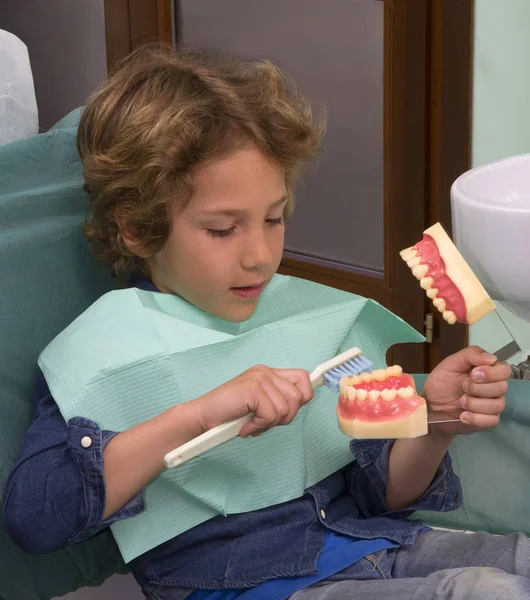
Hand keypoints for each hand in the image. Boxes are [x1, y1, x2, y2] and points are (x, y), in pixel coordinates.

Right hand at [195, 365, 313, 437]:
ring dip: (269, 424)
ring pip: (286, 409)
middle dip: (286, 417)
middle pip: (298, 397)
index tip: (296, 409)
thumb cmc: (230, 414)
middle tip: (265, 423)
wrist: (204, 416)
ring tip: (253, 425)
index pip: (302, 377)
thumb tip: (300, 403)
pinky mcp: (253, 389)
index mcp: (269, 373)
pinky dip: (258, 426)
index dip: (304, 396)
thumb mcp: (260, 405)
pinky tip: (246, 427)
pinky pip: (271, 415)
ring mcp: (259, 378)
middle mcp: (266, 372)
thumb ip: (277, 400)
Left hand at [421, 345, 510, 436]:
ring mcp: (491, 405)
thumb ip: (470, 355)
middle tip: (463, 387)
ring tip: (461, 402)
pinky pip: (492, 421)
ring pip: (498, 405)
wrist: (431, 405)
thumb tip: (491, 358)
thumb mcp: (450, 364)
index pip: (504, 370)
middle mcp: (493, 387)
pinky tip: (463, 415)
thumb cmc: (441, 383)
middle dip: (479, 388)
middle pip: (502, 387)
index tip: (473, 374)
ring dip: (476, 404)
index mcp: (487, 371)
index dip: (492, 373)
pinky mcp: (487, 420)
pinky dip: (476, 418)